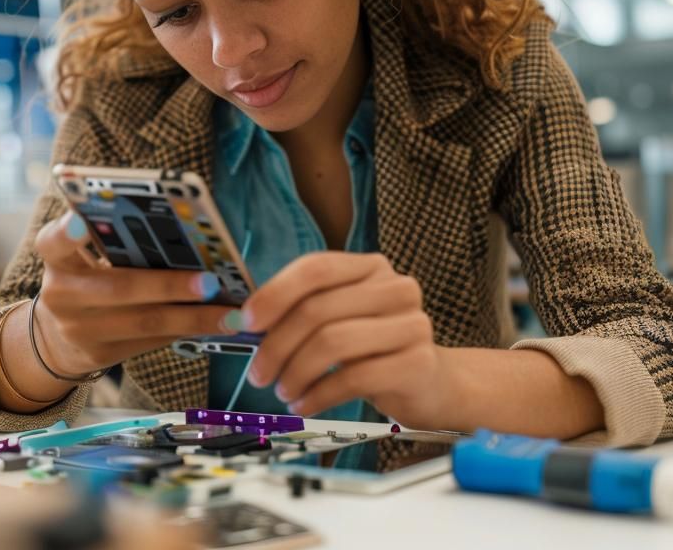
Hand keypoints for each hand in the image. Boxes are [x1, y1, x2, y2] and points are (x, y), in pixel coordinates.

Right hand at [32, 213, 238, 375]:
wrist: (58, 337)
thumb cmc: (86, 281)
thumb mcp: (83, 258)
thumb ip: (112, 244)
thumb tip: (183, 235)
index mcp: (57, 259)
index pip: (53, 241)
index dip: (67, 232)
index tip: (81, 222)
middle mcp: (62, 295)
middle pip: (119, 288)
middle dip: (170, 286)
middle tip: (210, 282)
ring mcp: (79, 330)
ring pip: (144, 323)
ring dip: (193, 317)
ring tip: (230, 314)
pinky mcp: (99, 355)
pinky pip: (151, 341)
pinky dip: (186, 331)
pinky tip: (216, 326)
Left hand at [240, 252, 449, 426]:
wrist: (430, 383)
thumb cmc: (373, 350)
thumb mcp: (338, 321)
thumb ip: (298, 312)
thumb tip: (242, 322)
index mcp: (370, 268)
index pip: (315, 269)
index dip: (274, 294)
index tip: (247, 323)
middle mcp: (395, 288)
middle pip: (318, 310)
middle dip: (277, 345)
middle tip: (259, 374)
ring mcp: (411, 324)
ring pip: (333, 343)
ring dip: (296, 373)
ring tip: (283, 392)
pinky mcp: (417, 363)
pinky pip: (353, 378)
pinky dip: (319, 395)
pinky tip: (305, 404)